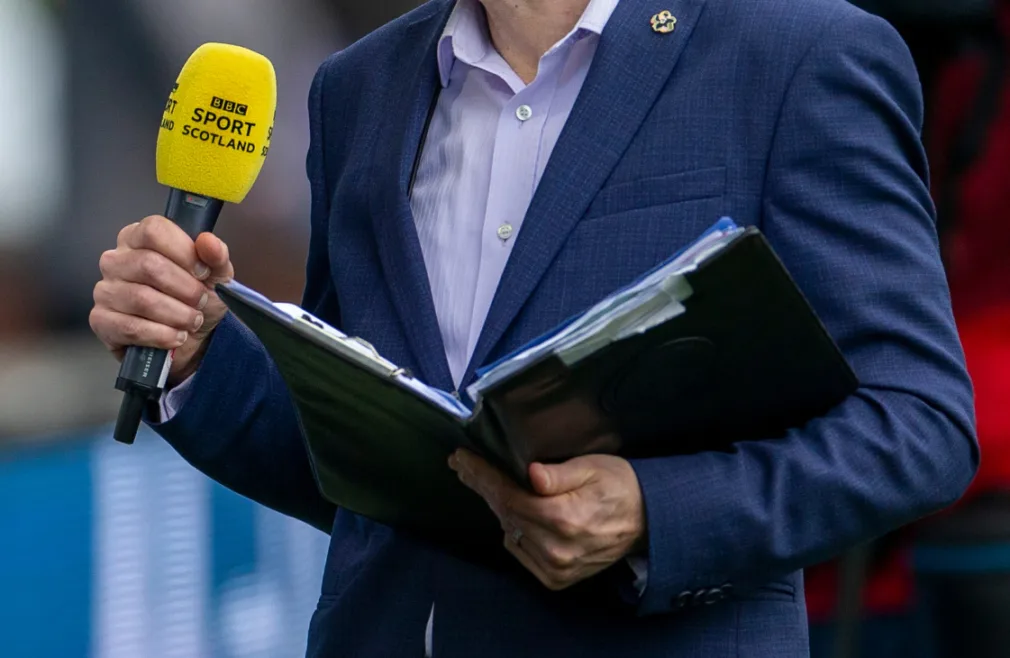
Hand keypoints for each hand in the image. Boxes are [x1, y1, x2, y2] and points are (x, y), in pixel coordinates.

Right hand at [90, 216, 234, 384]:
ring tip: (192, 321)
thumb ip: (216, 255)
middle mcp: (116, 260)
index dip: (184, 251)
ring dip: (177, 314)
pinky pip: (131, 328)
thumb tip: (209, 241)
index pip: (154, 230)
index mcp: (139, 239)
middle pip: (149, 265)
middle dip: (185, 289)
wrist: (190, 339)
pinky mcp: (102, 320)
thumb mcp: (215, 276)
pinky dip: (162, 335)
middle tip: (201, 302)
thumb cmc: (196, 299)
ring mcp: (105, 290)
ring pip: (142, 299)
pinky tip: (175, 336)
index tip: (203, 271)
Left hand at [450, 450, 646, 590]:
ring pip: (509, 531)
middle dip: (482, 487)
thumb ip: (559, 473)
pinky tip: (512, 513)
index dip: (481, 476)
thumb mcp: (593, 467)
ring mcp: (555, 568)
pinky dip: (512, 531)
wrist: (646, 521)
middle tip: (463, 466)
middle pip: (504, 513)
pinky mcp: (556, 579)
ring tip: (484, 483)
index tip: (461, 459)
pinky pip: (520, 550)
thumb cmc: (619, 486)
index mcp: (563, 518)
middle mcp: (555, 548)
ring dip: (496, 507)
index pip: (508, 495)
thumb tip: (531, 474)